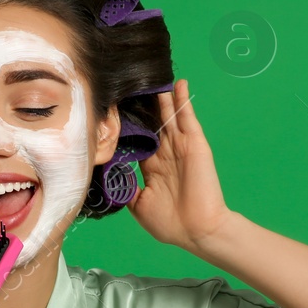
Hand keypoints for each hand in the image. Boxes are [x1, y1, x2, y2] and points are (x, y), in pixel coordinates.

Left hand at [126, 78, 233, 253]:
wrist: (197, 230)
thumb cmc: (170, 223)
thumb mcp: (139, 205)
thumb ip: (126, 187)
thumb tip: (110, 173)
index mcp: (152, 168)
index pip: (138, 140)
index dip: (128, 126)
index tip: (114, 110)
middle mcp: (166, 154)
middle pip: (152, 123)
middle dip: (143, 106)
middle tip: (131, 86)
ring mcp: (180, 147)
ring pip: (168, 116)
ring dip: (162, 98)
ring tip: (154, 78)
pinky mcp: (194, 143)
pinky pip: (188, 117)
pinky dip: (183, 101)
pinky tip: (179, 85)